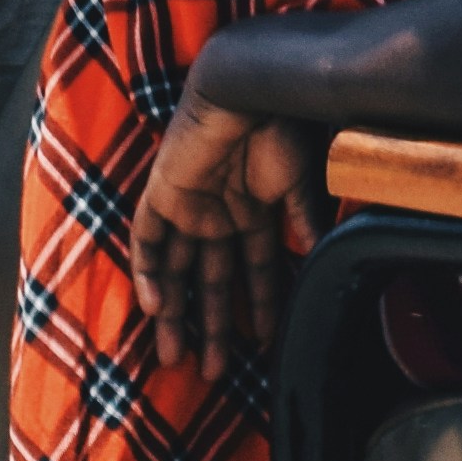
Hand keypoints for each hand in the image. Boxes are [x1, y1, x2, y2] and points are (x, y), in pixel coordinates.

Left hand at [132, 93, 326, 371]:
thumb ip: (305, 221)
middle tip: (213, 373)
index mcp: (256, 210)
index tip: (264, 345)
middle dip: (213, 327)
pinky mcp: (162, 194)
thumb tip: (314, 258)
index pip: (256, 271)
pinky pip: (147, 241)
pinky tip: (156, 308)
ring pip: (177, 270)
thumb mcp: (303, 183)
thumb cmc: (283, 125)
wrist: (251, 87)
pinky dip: (149, 273)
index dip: (260, 308)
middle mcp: (221, 213)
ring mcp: (189, 205)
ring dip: (177, 314)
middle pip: (213, 281)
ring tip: (176, 358)